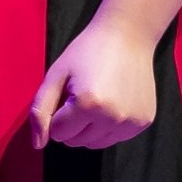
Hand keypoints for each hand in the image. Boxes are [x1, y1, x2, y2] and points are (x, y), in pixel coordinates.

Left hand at [28, 18, 155, 149]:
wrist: (127, 36)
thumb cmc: (85, 52)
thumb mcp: (55, 75)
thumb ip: (40, 111)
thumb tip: (37, 145)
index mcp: (88, 105)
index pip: (58, 133)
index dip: (57, 113)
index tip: (66, 92)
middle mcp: (113, 118)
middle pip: (76, 142)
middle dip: (71, 123)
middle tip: (80, 92)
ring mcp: (131, 122)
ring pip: (95, 144)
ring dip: (88, 128)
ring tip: (95, 97)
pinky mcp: (143, 122)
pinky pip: (115, 138)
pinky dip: (108, 126)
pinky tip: (112, 100)